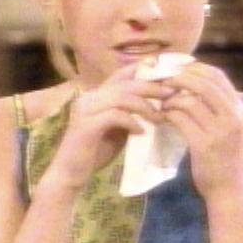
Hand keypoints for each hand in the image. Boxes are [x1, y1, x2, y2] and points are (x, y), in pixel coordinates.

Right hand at [44, 63, 173, 190]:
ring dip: (145, 106)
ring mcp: (86, 109)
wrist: (71, 173)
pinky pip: (115, 115)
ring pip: (122, 97)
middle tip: (171, 94)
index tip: (167, 73)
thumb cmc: (97, 150)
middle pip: (126, 83)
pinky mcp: (86, 124)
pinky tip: (141, 132)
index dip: (144, 69)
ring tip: (159, 118)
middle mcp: (90, 96)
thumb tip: (160, 103)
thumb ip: (132, 112)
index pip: (123, 73)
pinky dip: (131, 121)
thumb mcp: (119, 127)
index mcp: (98, 94)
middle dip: (151, 87)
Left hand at [161, 63, 242, 199]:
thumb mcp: (229, 127)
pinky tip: (162, 116)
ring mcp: (219, 131)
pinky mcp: (204, 145)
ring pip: (190, 101)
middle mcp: (232, 117)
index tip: (178, 67)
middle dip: (180, 78)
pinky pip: (181, 120)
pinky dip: (168, 114)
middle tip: (163, 80)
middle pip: (204, 84)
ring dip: (171, 98)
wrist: (230, 190)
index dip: (196, 67)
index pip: (218, 76)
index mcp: (238, 109)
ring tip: (161, 101)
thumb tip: (193, 81)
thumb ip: (218, 106)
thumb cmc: (226, 157)